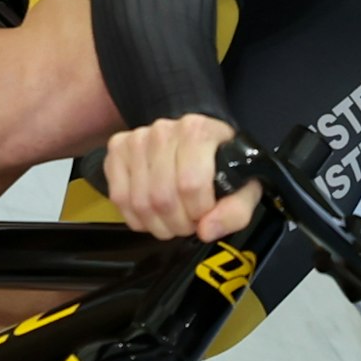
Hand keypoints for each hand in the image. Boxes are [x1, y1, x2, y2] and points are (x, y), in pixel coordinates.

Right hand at [99, 113, 261, 241]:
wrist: (198, 142)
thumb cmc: (221, 166)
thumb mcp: (243, 188)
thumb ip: (235, 211)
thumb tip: (205, 231)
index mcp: (198, 131)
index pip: (190, 184)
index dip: (199, 212)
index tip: (206, 214)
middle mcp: (163, 130)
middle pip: (162, 197)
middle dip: (179, 223)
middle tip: (189, 222)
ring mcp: (136, 139)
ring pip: (140, 202)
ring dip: (159, 225)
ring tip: (173, 219)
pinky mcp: (117, 150)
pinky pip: (119, 198)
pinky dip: (137, 218)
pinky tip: (153, 214)